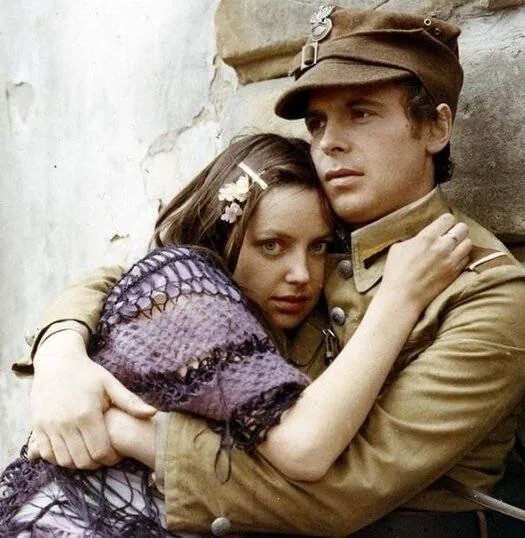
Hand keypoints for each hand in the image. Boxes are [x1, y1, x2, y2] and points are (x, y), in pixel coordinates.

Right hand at [29, 329, 155, 468]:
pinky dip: (59, 458)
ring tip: (89, 453)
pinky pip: (47, 454)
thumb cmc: (87, 373)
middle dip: (96, 463)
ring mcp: (49, 426)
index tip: (116, 454)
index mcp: (87, 413)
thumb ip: (130, 402)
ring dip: (78, 463)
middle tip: (104, 456)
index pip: (101, 451)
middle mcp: (66, 423)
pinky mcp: (37, 427)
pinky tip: (72, 449)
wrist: (56, 362)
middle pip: (82, 461)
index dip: (110, 458)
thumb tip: (153, 413)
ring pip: (64, 461)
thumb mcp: (110, 384)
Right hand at [380, 213, 471, 311]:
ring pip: (468, 243)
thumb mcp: (397, 248)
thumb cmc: (396, 272)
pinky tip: (451, 260)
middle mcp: (442, 246)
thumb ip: (414, 239)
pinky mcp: (455, 272)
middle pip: (463, 228)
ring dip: (461, 244)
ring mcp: (451, 260)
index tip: (441, 226)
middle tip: (450, 236)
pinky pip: (466, 258)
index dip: (445, 221)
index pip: (447, 218)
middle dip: (456, 230)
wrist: (403, 296)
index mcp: (426, 237)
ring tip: (453, 248)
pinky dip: (461, 257)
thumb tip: (422, 238)